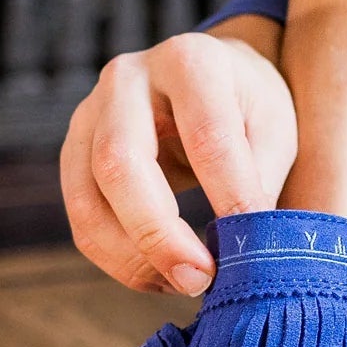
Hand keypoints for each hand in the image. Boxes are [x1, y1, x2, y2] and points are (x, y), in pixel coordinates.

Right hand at [60, 29, 297, 294]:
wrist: (209, 78)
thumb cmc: (247, 105)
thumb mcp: (273, 127)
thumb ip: (258, 180)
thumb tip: (245, 251)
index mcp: (189, 61)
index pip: (205, 135)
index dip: (228, 195)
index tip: (250, 247)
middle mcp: (127, 78)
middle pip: (120, 162)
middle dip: (158, 234)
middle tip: (200, 280)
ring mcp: (89, 113)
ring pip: (88, 199)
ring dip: (132, 258)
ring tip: (184, 285)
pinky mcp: (73, 152)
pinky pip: (82, 218)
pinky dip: (118, 260)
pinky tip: (160, 276)